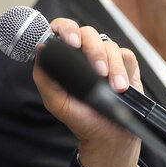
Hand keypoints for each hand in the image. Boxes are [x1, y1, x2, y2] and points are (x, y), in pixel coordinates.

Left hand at [32, 19, 142, 166]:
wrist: (108, 137)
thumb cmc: (80, 118)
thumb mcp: (56, 101)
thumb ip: (45, 76)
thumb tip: (40, 49)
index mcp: (66, 59)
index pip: (62, 31)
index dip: (65, 29)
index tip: (70, 41)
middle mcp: (85, 54)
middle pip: (88, 33)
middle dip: (93, 50)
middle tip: (97, 70)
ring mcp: (106, 59)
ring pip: (108, 45)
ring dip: (111, 65)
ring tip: (113, 87)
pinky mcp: (125, 66)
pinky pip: (125, 56)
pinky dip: (123, 70)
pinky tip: (121, 87)